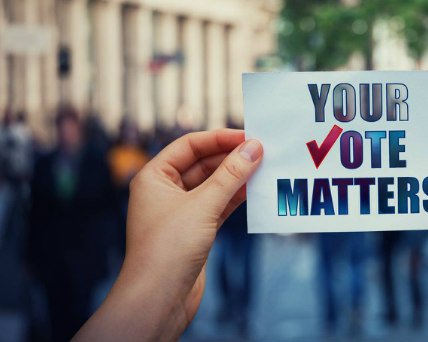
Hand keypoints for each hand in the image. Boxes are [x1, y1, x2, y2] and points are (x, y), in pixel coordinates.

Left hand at [74, 129, 262, 340]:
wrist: (158, 299)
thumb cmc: (168, 249)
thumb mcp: (203, 205)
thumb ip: (231, 175)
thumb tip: (254, 148)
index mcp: (155, 177)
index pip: (189, 146)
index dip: (219, 138)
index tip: (248, 136)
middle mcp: (165, 191)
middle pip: (203, 164)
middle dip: (231, 158)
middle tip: (262, 151)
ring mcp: (181, 212)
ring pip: (214, 185)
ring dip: (237, 178)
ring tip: (264, 169)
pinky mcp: (196, 230)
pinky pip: (219, 205)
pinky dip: (236, 198)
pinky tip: (256, 192)